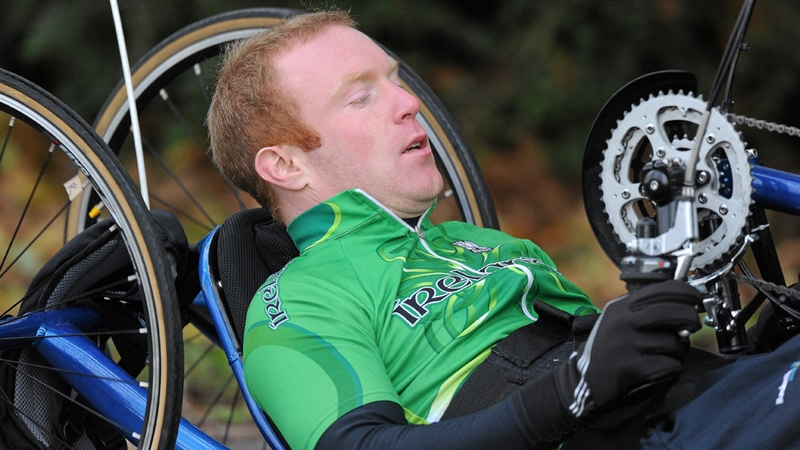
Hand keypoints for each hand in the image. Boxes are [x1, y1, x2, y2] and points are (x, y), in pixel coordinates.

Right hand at [555, 279, 702, 417]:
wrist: (586, 380)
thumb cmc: (608, 349)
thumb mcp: (619, 320)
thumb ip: (644, 311)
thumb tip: (685, 306)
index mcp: (620, 307)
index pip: (661, 290)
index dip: (687, 293)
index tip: (697, 300)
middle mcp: (622, 322)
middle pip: (671, 312)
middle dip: (690, 318)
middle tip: (694, 325)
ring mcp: (625, 344)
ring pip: (673, 343)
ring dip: (678, 352)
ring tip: (664, 355)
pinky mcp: (631, 367)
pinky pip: (669, 365)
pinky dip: (671, 369)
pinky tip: (658, 369)